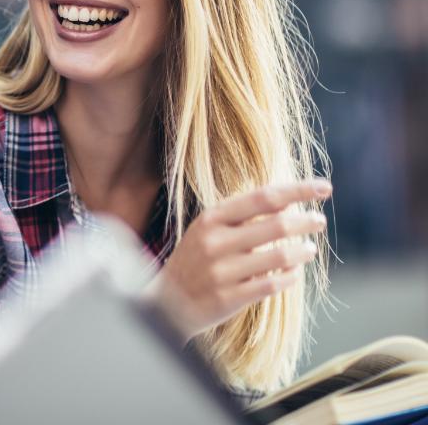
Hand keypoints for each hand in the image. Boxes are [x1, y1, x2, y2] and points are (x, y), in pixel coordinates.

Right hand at [149, 179, 330, 341]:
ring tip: (310, 249)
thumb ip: (241, 216)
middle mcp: (215, 242)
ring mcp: (222, 271)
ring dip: (303, 251)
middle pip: (277, 225)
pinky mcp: (229, 298)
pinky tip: (294, 272)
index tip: (324, 187)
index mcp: (211, 219)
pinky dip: (290, 276)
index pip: (263, 197)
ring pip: (280, 256)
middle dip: (306, 221)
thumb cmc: (195, 260)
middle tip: (319, 221)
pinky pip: (273, 284)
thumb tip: (286, 201)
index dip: (298, 190)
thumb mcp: (207, 230)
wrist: (166, 303)